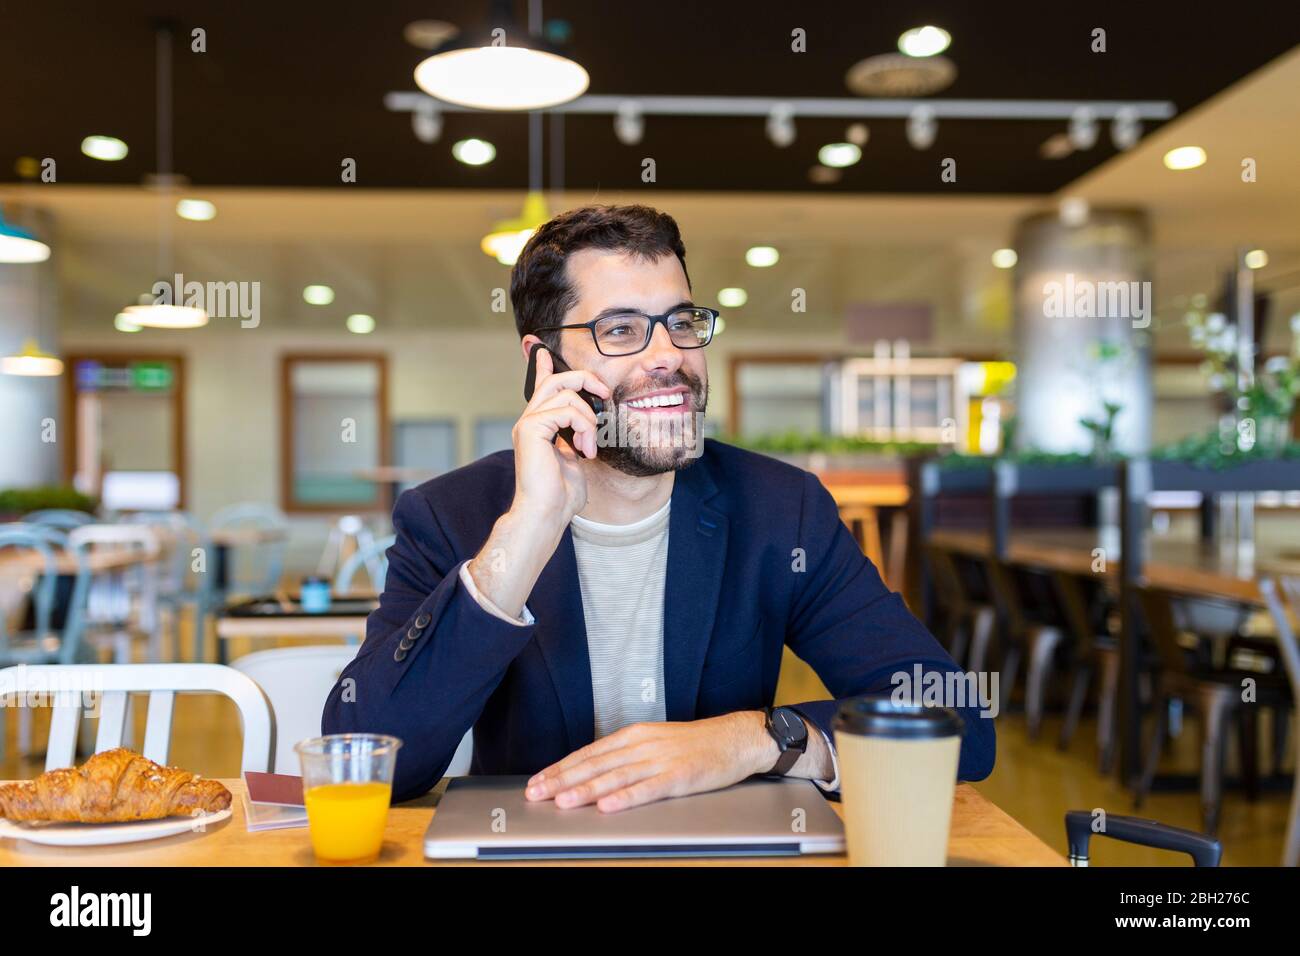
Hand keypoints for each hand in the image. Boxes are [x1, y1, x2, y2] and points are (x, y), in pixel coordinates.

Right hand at [511, 346, 610, 528]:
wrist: (547, 513)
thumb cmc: (561, 495)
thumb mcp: (575, 459)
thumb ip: (578, 438)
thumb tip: (589, 427)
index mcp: (539, 426)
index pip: (542, 387)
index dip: (544, 366)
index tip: (542, 350)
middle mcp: (530, 421)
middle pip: (557, 379)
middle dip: (585, 379)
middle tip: (604, 393)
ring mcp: (528, 423)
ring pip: (566, 393)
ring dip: (589, 418)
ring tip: (590, 444)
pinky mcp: (530, 428)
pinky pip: (565, 410)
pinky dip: (583, 426)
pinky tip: (584, 449)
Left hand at [523, 713, 773, 812]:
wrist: (735, 738)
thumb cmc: (696, 744)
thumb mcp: (655, 742)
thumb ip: (627, 757)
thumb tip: (594, 774)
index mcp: (634, 735)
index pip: (589, 753)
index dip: (561, 768)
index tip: (538, 781)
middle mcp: (642, 745)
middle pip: (595, 764)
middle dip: (562, 780)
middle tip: (537, 794)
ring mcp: (660, 760)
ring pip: (615, 776)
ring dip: (585, 790)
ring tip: (562, 801)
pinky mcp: (678, 776)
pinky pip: (647, 789)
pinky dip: (625, 798)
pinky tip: (607, 806)